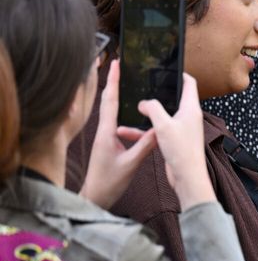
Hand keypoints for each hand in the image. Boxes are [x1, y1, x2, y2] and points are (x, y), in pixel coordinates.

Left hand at [79, 60, 158, 207]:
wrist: (95, 196)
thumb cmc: (109, 182)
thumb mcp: (131, 164)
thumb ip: (145, 146)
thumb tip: (160, 129)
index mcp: (106, 133)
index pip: (111, 101)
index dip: (114, 81)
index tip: (117, 64)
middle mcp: (103, 131)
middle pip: (107, 100)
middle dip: (113, 80)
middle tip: (119, 64)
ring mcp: (103, 136)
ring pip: (109, 110)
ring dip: (115, 93)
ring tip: (124, 80)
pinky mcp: (107, 142)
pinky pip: (114, 120)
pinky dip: (119, 109)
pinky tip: (127, 108)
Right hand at [138, 73, 214, 209]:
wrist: (187, 177)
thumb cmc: (181, 151)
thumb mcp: (163, 125)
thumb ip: (153, 109)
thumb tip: (144, 102)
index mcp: (191, 109)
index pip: (189, 83)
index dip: (179, 73)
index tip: (167, 67)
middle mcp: (188, 117)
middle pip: (173, 98)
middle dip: (158, 93)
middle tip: (143, 85)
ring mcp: (181, 129)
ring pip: (161, 116)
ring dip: (146, 114)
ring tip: (129, 110)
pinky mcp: (174, 140)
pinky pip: (157, 130)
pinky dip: (144, 130)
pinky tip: (126, 131)